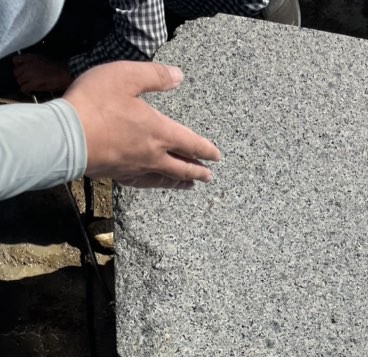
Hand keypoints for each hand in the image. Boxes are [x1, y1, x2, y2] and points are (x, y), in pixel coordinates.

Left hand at [13, 54, 71, 93]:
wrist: (64, 73)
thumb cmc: (55, 67)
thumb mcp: (41, 58)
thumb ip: (32, 61)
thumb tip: (25, 66)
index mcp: (29, 57)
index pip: (15, 60)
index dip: (18, 66)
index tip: (23, 70)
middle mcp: (27, 65)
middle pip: (16, 72)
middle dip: (21, 76)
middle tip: (27, 80)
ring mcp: (30, 75)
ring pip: (19, 81)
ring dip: (24, 84)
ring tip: (30, 86)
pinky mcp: (34, 84)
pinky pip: (24, 88)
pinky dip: (26, 90)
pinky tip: (31, 90)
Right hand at [63, 61, 220, 188]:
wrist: (67, 137)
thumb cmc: (95, 104)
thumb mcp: (126, 77)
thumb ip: (155, 76)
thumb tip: (178, 76)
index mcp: (159, 132)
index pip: (191, 144)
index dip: (206, 150)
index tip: (217, 157)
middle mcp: (152, 155)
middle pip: (182, 168)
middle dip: (198, 172)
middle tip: (209, 177)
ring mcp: (136, 168)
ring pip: (165, 179)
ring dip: (180, 182)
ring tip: (189, 185)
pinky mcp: (119, 175)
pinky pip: (145, 183)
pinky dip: (156, 185)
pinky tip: (154, 184)